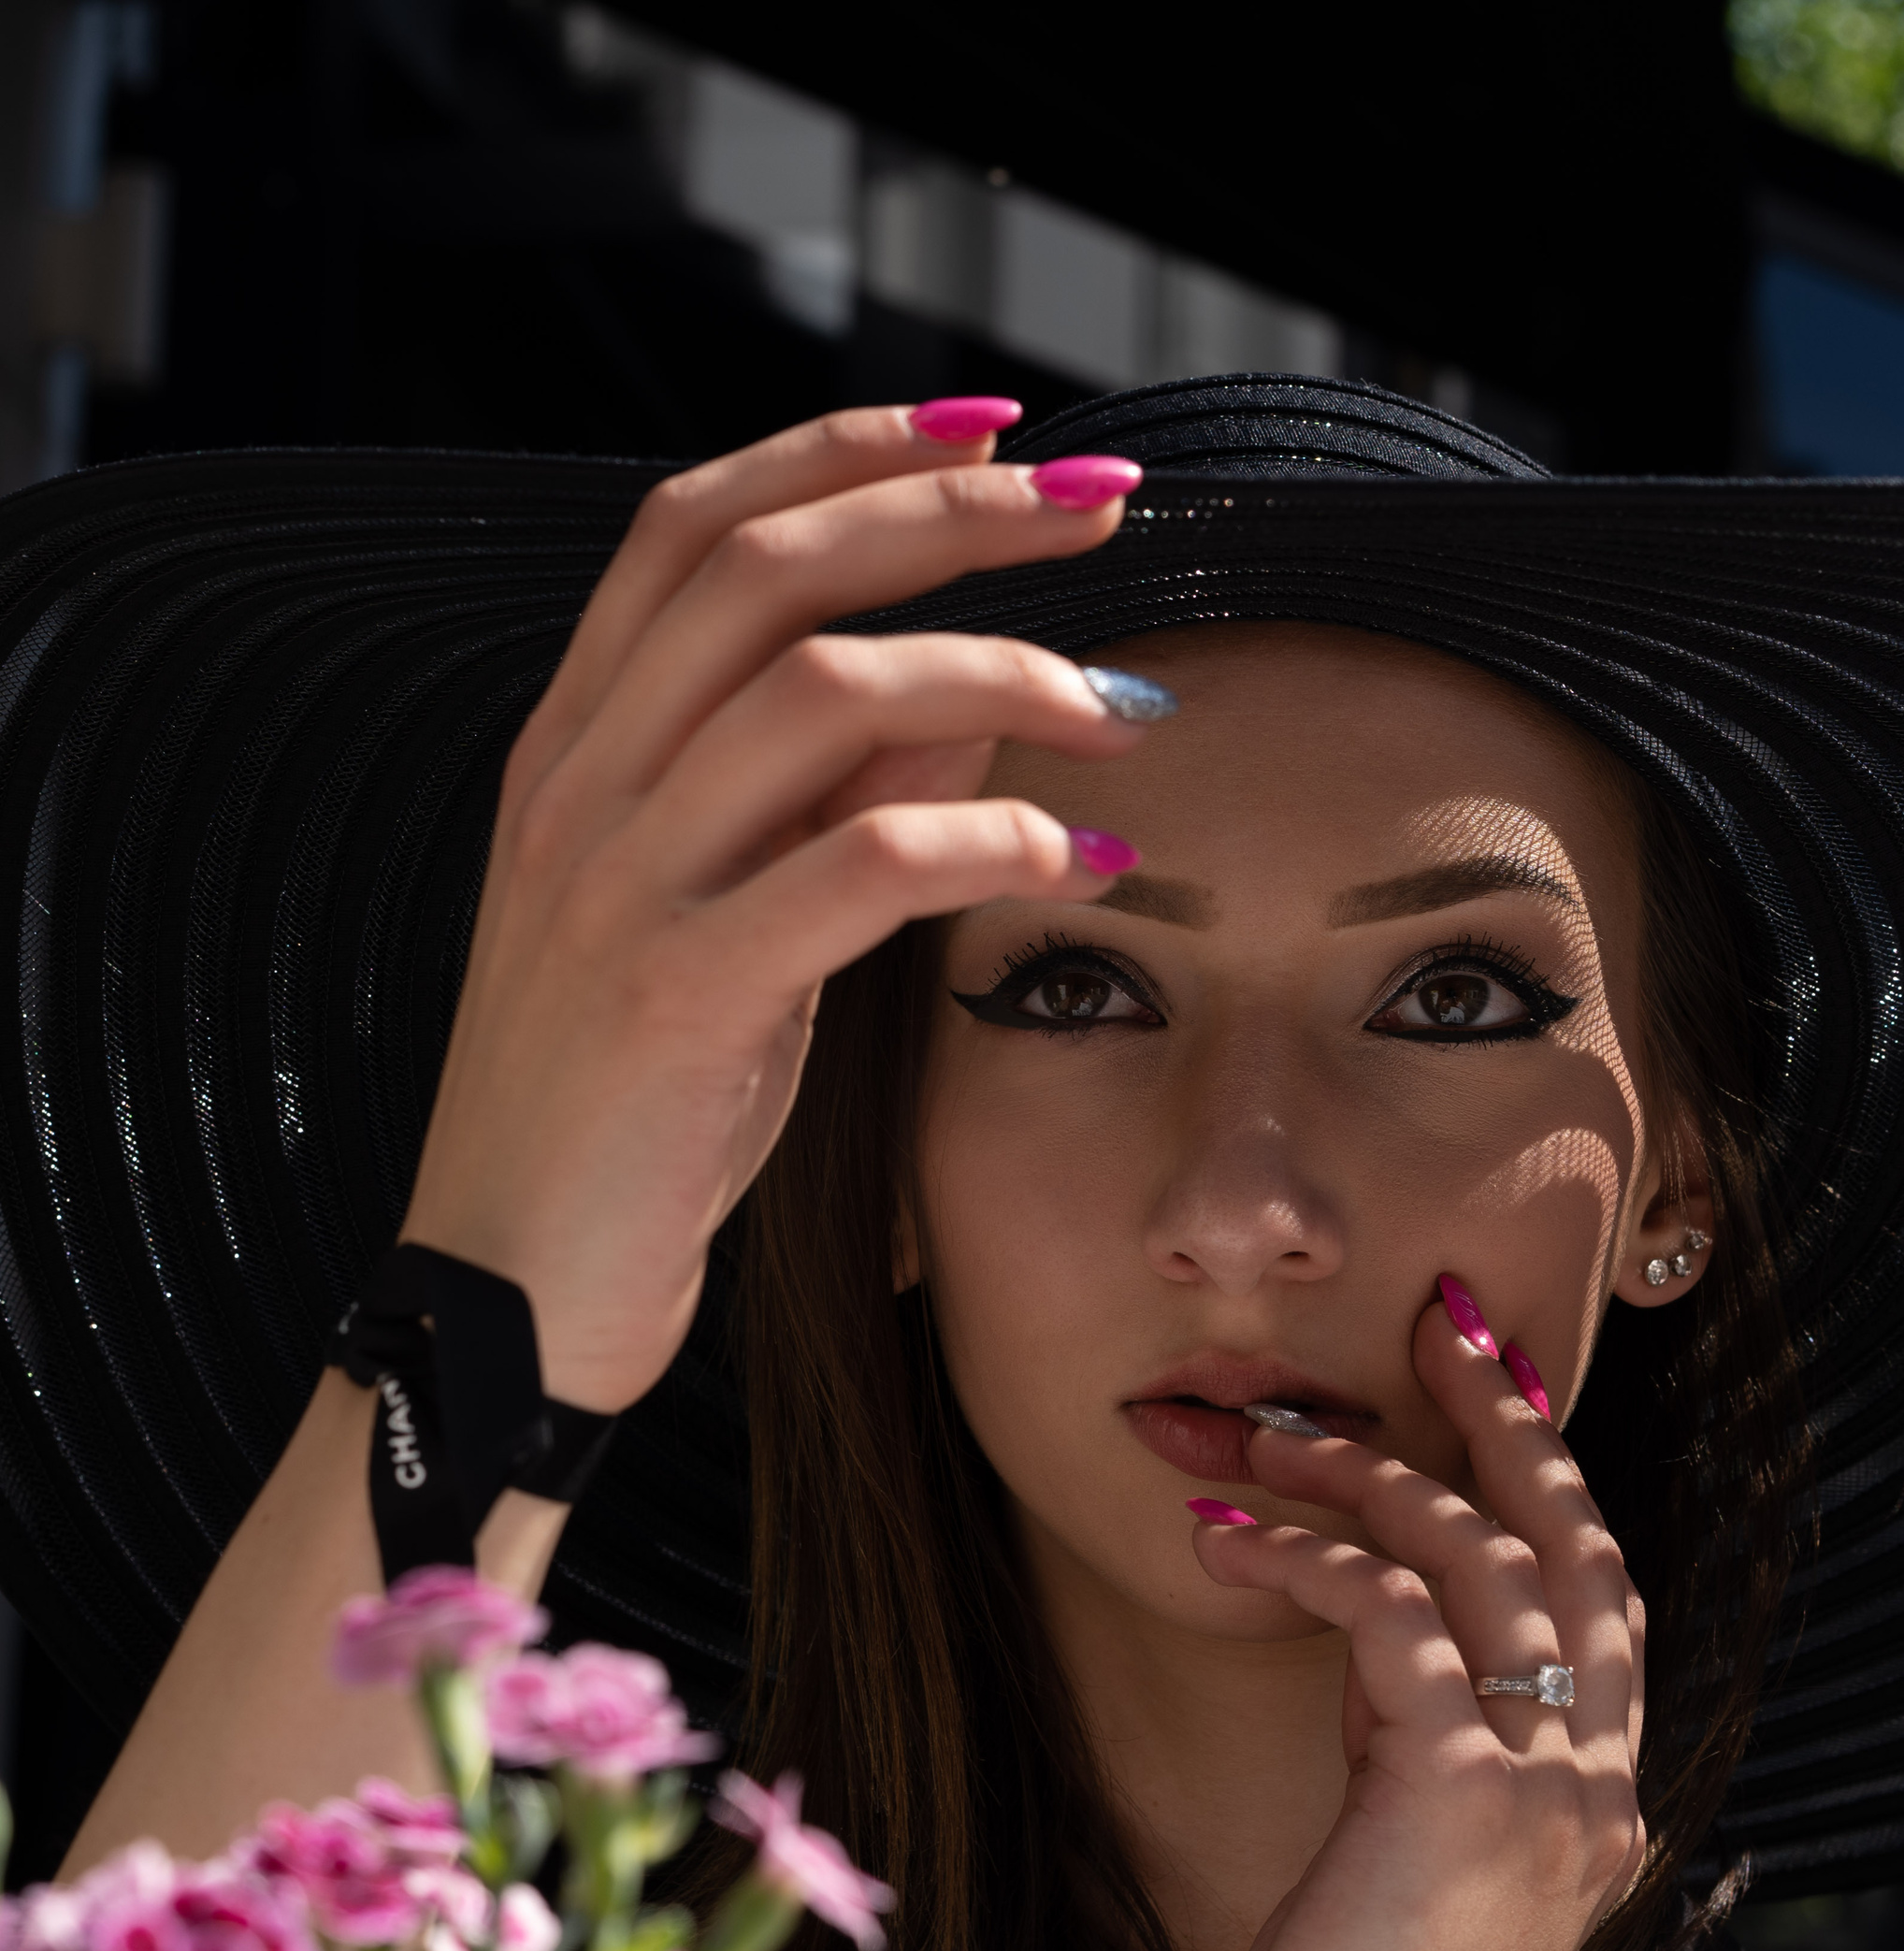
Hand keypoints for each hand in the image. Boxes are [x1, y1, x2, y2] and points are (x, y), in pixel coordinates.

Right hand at [401, 408, 1153, 1410]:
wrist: (509, 1295)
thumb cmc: (633, 1110)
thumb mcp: (720, 920)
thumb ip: (817, 795)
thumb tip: (969, 691)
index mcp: (575, 748)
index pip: (700, 527)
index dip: (846, 448)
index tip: (993, 432)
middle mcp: (580, 787)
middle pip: (774, 571)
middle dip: (954, 512)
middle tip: (1105, 502)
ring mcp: (615, 885)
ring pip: (824, 693)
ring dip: (1005, 673)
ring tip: (1123, 709)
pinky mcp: (678, 995)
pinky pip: (859, 864)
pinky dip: (993, 837)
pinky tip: (1079, 856)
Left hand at [1190, 1284, 1645, 1950]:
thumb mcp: (1422, 1850)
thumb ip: (1433, 1737)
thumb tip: (1378, 1617)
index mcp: (1598, 1792)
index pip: (1599, 1591)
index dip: (1549, 1475)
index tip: (1494, 1374)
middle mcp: (1596, 1775)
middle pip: (1571, 1540)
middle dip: (1509, 1415)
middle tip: (1443, 1315)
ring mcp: (1541, 1782)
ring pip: (1475, 1557)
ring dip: (1362, 1470)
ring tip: (1252, 1432)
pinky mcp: (1455, 1789)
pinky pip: (1385, 1615)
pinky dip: (1306, 1554)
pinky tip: (1223, 1532)